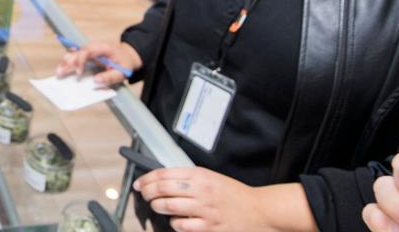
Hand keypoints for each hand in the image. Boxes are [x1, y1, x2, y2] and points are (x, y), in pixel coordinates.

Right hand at [55, 40, 141, 86]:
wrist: (127, 56)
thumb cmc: (125, 63)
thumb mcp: (122, 72)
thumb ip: (110, 77)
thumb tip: (96, 81)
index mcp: (103, 48)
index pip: (88, 50)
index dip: (80, 61)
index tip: (78, 73)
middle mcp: (94, 47)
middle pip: (77, 51)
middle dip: (68, 62)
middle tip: (60, 73)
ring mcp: (89, 51)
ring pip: (74, 53)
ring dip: (66, 63)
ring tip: (58, 73)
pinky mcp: (87, 56)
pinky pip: (76, 58)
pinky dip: (69, 64)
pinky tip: (63, 70)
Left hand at [136, 167, 270, 231]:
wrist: (258, 210)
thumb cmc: (234, 195)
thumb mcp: (211, 178)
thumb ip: (189, 177)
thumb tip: (163, 180)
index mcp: (200, 175)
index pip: (165, 173)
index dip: (147, 178)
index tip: (140, 183)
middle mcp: (201, 191)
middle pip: (163, 189)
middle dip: (148, 192)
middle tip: (145, 195)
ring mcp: (204, 210)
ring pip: (168, 207)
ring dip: (158, 207)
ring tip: (157, 207)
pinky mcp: (208, 227)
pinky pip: (182, 226)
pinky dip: (174, 223)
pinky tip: (176, 221)